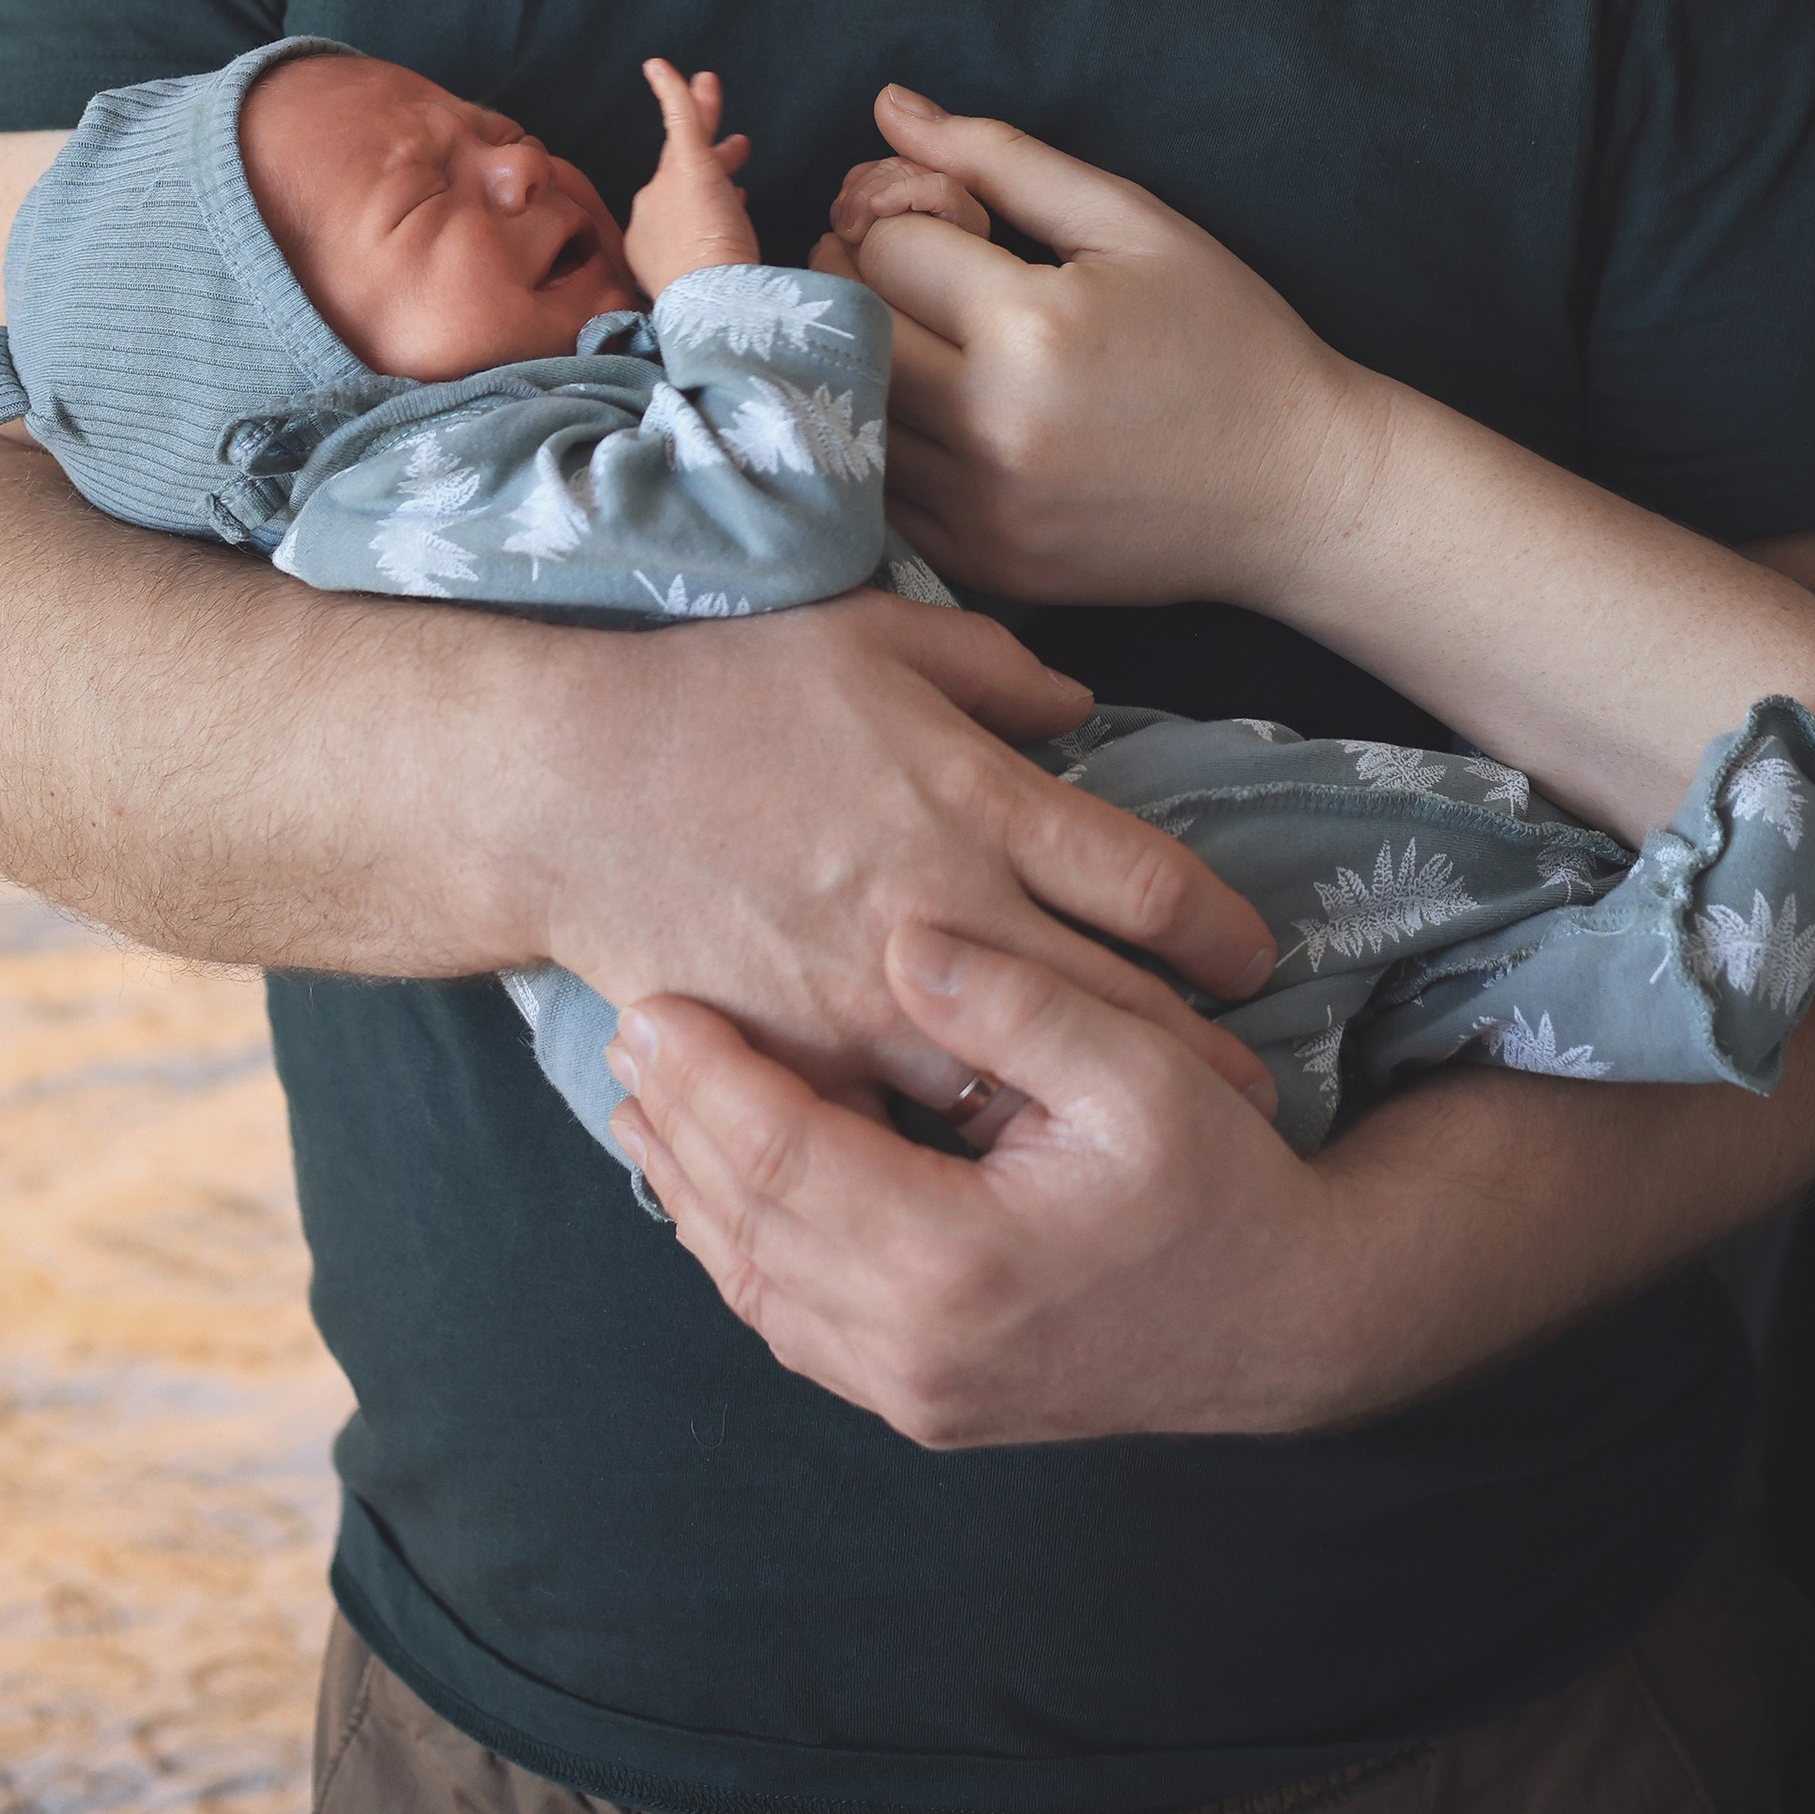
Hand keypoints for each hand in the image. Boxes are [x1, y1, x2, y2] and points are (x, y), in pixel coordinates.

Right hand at [534, 585, 1277, 1118]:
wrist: (565, 783)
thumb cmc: (722, 691)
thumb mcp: (874, 638)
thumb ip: (994, 669)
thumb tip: (1078, 706)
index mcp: (975, 801)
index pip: (1146, 885)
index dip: (1218, 931)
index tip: (1249, 958)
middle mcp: (943, 910)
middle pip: (1110, 1008)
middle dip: (1194, 1057)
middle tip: (1250, 1092)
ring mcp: (870, 998)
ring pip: (1018, 1087)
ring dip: (1085, 1118)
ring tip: (1145, 1147)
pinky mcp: (798, 1058)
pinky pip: (900, 1125)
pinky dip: (955, 1150)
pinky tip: (1000, 1175)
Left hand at [608, 921, 1350, 1442]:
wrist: (1292, 1326)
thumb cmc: (1226, 1183)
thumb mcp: (1143, 1071)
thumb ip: (1019, 1005)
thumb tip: (905, 937)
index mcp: (957, 1260)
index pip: (785, 1162)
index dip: (709, 1081)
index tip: (653, 1005)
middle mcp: (915, 1348)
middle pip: (747, 1227)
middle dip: (678, 1126)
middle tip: (626, 1031)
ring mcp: (915, 1394)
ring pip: (755, 1289)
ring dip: (692, 1192)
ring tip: (646, 1101)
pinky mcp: (926, 1406)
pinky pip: (795, 1327)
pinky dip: (743, 1251)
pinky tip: (720, 1187)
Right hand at [627, 60, 760, 294]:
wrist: (705, 302)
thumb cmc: (713, 306)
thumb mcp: (710, 288)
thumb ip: (714, 264)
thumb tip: (732, 254)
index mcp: (652, 244)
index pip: (680, 212)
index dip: (712, 199)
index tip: (738, 196)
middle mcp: (651, 211)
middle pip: (676, 171)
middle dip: (699, 146)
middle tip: (720, 129)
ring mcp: (666, 187)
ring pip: (687, 141)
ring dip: (703, 114)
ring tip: (708, 83)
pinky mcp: (687, 165)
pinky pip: (676, 116)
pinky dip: (669, 90)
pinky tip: (658, 67)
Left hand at [842, 84, 1373, 608]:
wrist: (1298, 488)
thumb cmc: (1226, 339)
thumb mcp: (1131, 222)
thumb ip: (1000, 159)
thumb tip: (888, 106)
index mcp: (1029, 326)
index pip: (881, 248)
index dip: (899, 216)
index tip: (944, 222)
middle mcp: (990, 426)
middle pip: (844, 330)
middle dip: (859, 281)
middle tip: (914, 269)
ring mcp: (982, 508)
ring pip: (846, 413)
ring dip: (859, 363)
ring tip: (923, 338)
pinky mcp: (982, 562)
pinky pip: (879, 488)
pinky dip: (885, 441)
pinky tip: (939, 411)